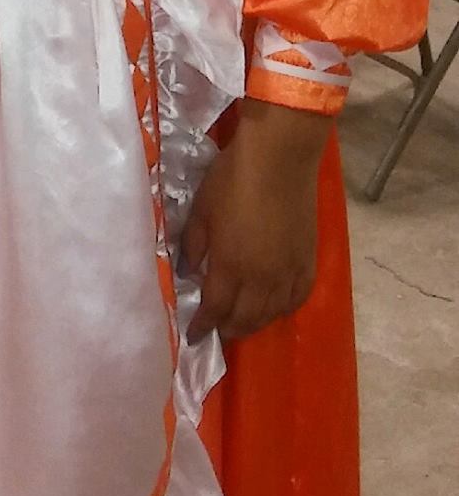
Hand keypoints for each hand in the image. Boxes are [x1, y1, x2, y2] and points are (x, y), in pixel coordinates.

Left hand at [182, 98, 329, 342]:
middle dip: (228, 329)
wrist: (280, 159)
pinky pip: (296, 298)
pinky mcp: (307, 261)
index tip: (193, 336)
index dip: (203, 326)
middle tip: (216, 330)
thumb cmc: (233, 179)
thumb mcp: (201, 210)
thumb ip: (192, 245)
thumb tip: (187, 272)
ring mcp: (288, 272)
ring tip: (241, 324)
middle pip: (244, 319)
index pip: (215, 309)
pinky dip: (283, 309)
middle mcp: (261, 279)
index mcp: (230, 267)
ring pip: (271, 314)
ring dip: (254, 323)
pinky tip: (275, 308)